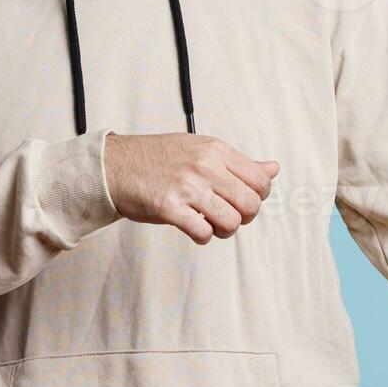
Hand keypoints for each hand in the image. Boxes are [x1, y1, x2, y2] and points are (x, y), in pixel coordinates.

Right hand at [102, 133, 279, 244]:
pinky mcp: (170, 208)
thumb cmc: (157, 158)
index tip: (241, 200)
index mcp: (216, 150)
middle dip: (243, 217)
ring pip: (231, 222)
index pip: (260, 180)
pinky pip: (203, 233)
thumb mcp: (201, 150)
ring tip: (208, 223)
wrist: (114, 166)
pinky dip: (202, 236)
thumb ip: (239, 163)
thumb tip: (273, 169)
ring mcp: (187, 187)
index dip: (257, 197)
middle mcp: (205, 166)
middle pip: (250, 204)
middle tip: (226, 214)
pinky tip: (192, 226)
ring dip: (223, 230)